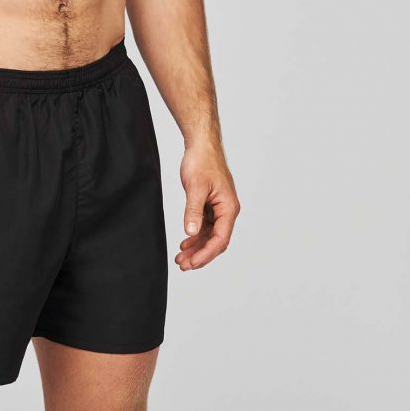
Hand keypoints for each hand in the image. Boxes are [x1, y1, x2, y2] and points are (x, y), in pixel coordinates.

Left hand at [176, 143, 239, 269]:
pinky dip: (195, 237)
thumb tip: (190, 232)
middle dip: (200, 255)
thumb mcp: (195, 187)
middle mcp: (227, 211)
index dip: (206, 253)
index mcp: (229, 208)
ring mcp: (219, 209)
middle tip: (183, 265)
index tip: (192, 263)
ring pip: (209, 236)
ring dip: (196, 248)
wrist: (201, 145)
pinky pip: (205, 227)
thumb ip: (193, 211)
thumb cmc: (202, 161)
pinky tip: (184, 243)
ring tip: (180, 258)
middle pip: (216, 241)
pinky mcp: (210, 206)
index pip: (220, 238)